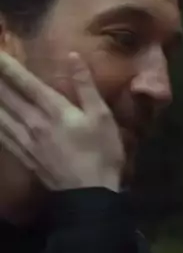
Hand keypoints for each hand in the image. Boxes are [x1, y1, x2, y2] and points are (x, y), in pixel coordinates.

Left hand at [0, 51, 123, 191]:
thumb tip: (72, 56)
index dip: (7, 64)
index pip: (25, 81)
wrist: (91, 195)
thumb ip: (86, 86)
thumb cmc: (102, 153)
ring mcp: (26, 142)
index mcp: (54, 110)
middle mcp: (33, 123)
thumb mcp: (102, 117)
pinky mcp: (25, 157)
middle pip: (6, 96)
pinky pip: (2, 136)